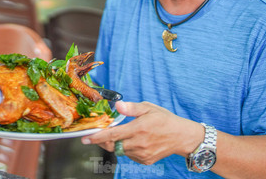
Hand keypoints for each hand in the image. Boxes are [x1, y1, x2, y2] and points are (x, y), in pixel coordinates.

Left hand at [81, 101, 202, 164]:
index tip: (84, 138)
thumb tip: (117, 106)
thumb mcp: (149, 108)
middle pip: (112, 145)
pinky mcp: (145, 161)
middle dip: (102, 141)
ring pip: (120, 151)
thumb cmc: (164, 119)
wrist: (181, 137)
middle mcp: (139, 143)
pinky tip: (133, 141)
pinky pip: (129, 155)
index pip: (112, 135)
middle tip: (98, 135)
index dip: (97, 137)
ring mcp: (142, 154)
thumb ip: (131, 108)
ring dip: (116, 144)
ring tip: (122, 134)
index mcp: (138, 128)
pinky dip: (126, 149)